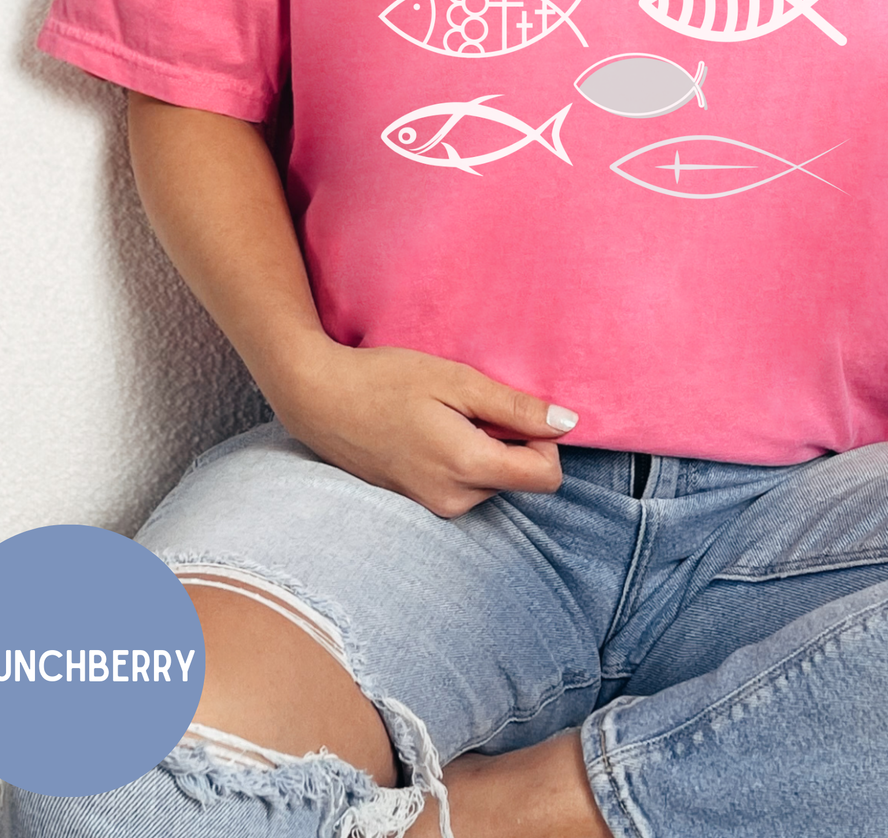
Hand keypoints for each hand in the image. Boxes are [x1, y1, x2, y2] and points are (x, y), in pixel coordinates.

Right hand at [264, 341, 577, 517]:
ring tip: (441, 416)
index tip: (515, 411)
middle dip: (507, 441)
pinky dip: (460, 457)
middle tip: (465, 406)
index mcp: (467, 468)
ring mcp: (433, 507)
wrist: (319, 399)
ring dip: (482, 447)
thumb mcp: (456, 380)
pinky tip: (427, 430)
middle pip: (518, 478)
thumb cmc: (386, 380)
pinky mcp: (419, 503)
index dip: (544, 441)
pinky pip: (464, 484)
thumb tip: (569, 423)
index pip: (545, 478)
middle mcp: (454, 500)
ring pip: (491, 480)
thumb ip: (515, 406)